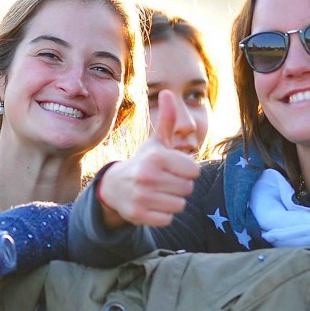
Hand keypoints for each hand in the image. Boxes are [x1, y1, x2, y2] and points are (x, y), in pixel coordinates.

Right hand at [97, 90, 199, 227]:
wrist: (115, 186)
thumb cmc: (144, 162)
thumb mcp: (156, 142)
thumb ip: (168, 120)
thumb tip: (168, 92)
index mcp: (156, 157)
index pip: (194, 171)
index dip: (186, 170)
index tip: (172, 168)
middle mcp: (148, 176)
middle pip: (188, 189)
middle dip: (179, 186)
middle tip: (164, 181)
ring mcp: (142, 197)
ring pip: (179, 205)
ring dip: (172, 200)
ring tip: (158, 192)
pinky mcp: (138, 215)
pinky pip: (168, 219)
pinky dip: (163, 214)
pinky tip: (152, 204)